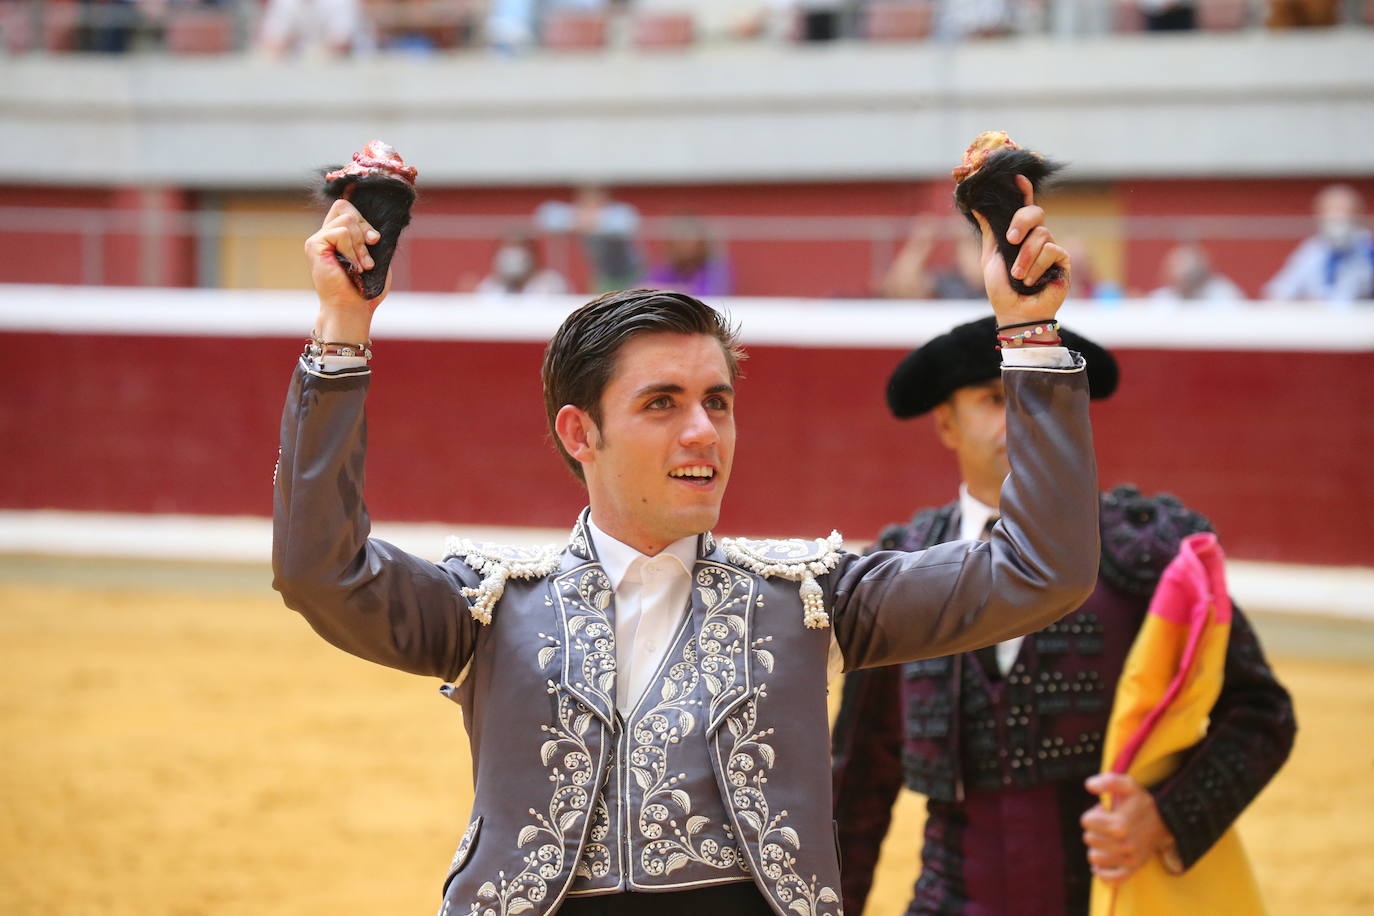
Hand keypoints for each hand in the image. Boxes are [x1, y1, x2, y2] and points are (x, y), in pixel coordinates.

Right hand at [304, 198, 389, 341]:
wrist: (353, 306)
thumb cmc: (365, 288)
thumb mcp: (374, 256)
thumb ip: (369, 236)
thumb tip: (373, 221)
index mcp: (338, 236)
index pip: (346, 207)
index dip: (363, 219)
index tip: (375, 239)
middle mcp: (326, 235)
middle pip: (345, 207)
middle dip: (364, 228)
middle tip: (369, 253)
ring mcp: (318, 239)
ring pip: (347, 220)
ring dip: (360, 246)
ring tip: (360, 266)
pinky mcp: (314, 245)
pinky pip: (340, 232)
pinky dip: (352, 250)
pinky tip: (352, 266)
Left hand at [972, 175, 1070, 327]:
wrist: (1015, 313)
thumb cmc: (1002, 289)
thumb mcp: (990, 256)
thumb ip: (990, 230)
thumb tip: (975, 205)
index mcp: (1020, 234)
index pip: (1024, 207)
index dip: (1024, 191)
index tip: (1017, 177)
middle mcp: (1037, 238)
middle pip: (1035, 212)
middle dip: (1021, 221)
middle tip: (1011, 239)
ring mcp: (1051, 248)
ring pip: (1042, 234)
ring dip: (1025, 257)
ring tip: (1018, 276)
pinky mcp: (1062, 260)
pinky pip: (1051, 251)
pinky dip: (1036, 266)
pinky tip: (1031, 281)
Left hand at [1081, 772, 1174, 884]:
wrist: (1166, 820)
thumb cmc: (1142, 802)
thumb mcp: (1128, 785)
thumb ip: (1108, 781)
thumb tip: (1089, 785)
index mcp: (1120, 824)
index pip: (1086, 822)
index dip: (1093, 815)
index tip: (1105, 813)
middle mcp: (1125, 844)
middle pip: (1089, 839)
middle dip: (1095, 830)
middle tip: (1109, 825)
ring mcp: (1129, 858)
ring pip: (1095, 858)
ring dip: (1097, 848)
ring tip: (1109, 840)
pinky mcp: (1134, 869)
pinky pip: (1112, 879)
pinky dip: (1102, 873)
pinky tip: (1101, 864)